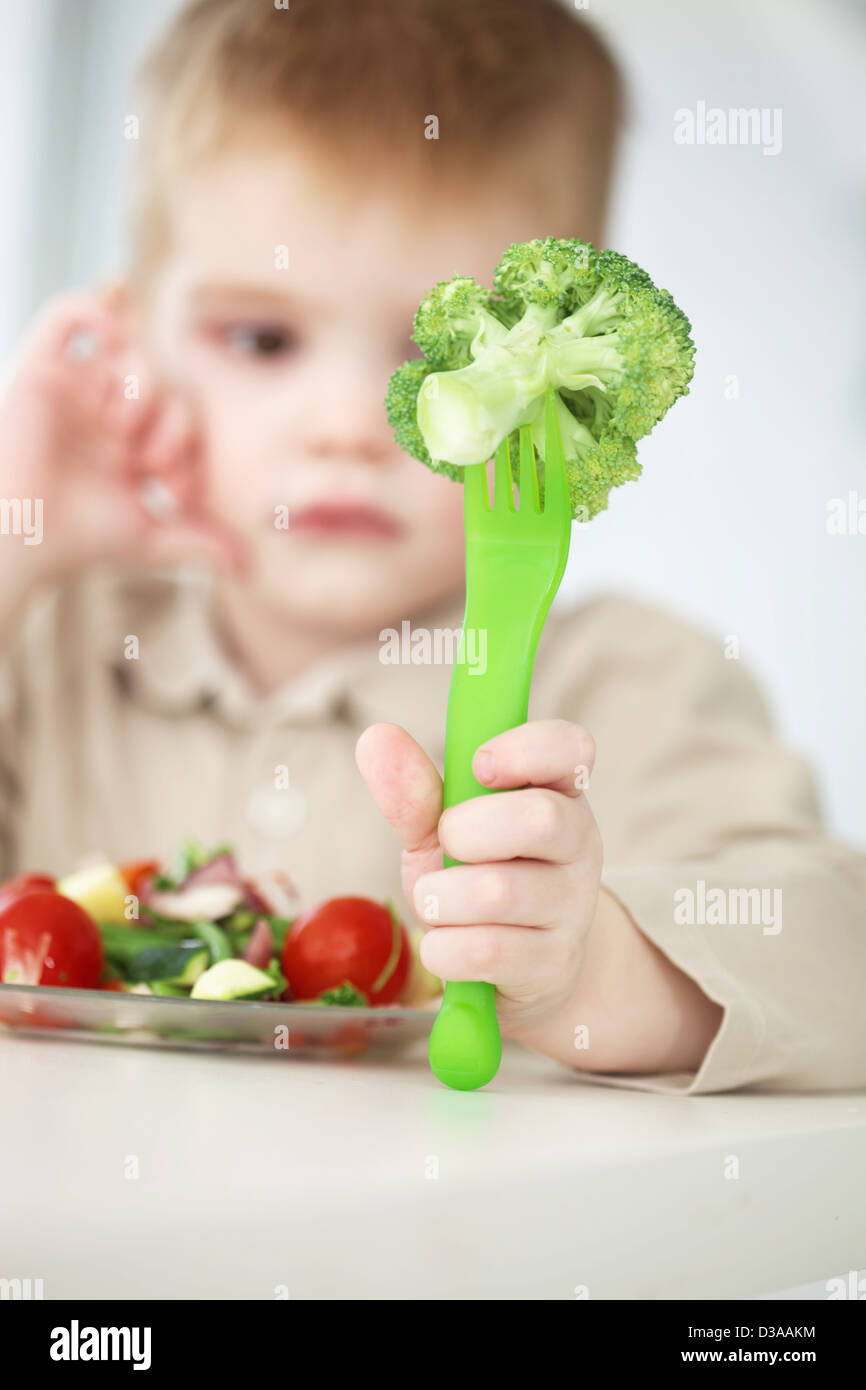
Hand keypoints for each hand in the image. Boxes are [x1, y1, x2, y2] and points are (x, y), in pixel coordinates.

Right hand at [0, 288, 242, 623]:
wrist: (21, 536)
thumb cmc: (77, 539)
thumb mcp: (151, 538)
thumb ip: (198, 539)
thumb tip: (247, 568)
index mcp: (130, 442)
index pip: (182, 414)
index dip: (190, 446)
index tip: (176, 492)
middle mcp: (104, 410)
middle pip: (164, 379)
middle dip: (173, 420)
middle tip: (151, 462)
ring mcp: (75, 387)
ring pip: (129, 347)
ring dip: (144, 382)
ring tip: (125, 427)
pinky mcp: (39, 369)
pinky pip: (68, 313)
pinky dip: (97, 309)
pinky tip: (115, 332)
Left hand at [356, 718, 601, 1037]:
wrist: (511, 967)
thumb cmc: (475, 878)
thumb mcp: (441, 831)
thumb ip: (414, 790)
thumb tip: (375, 737)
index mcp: (557, 792)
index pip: (570, 748)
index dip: (525, 750)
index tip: (478, 767)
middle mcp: (579, 844)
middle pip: (540, 819)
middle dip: (466, 831)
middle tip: (446, 845)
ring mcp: (573, 906)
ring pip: (497, 892)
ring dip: (441, 897)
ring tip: (437, 901)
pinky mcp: (554, 962)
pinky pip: (484, 951)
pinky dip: (443, 948)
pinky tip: (447, 944)